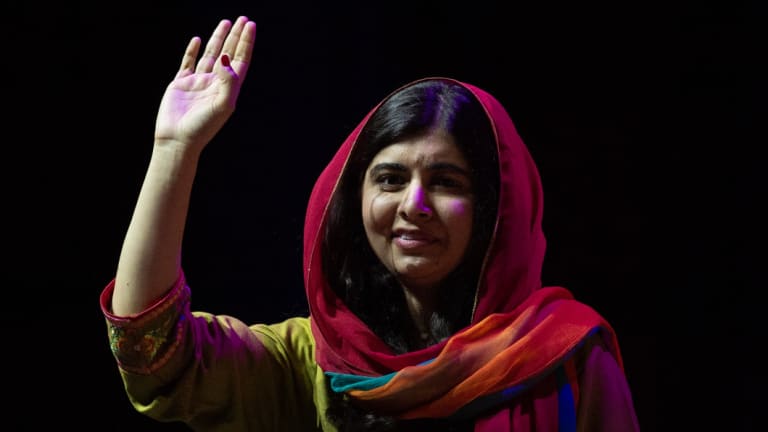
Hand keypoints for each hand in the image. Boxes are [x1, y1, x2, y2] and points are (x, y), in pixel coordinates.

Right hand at [154, 16, 255, 152]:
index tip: (251, 25)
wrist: (178, 140)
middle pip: (228, 54)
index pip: (240, 60)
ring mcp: (198, 83)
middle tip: (243, 19)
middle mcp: (215, 83)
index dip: (246, 43)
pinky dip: (193, 51)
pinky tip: (198, 40)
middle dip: (236, 37)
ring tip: (225, 23)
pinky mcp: (181, 84)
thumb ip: (229, 81)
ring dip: (218, 39)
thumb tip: (226, 58)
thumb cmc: (202, 127)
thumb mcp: (222, 105)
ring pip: (210, 55)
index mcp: (228, 89)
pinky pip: (188, 63)